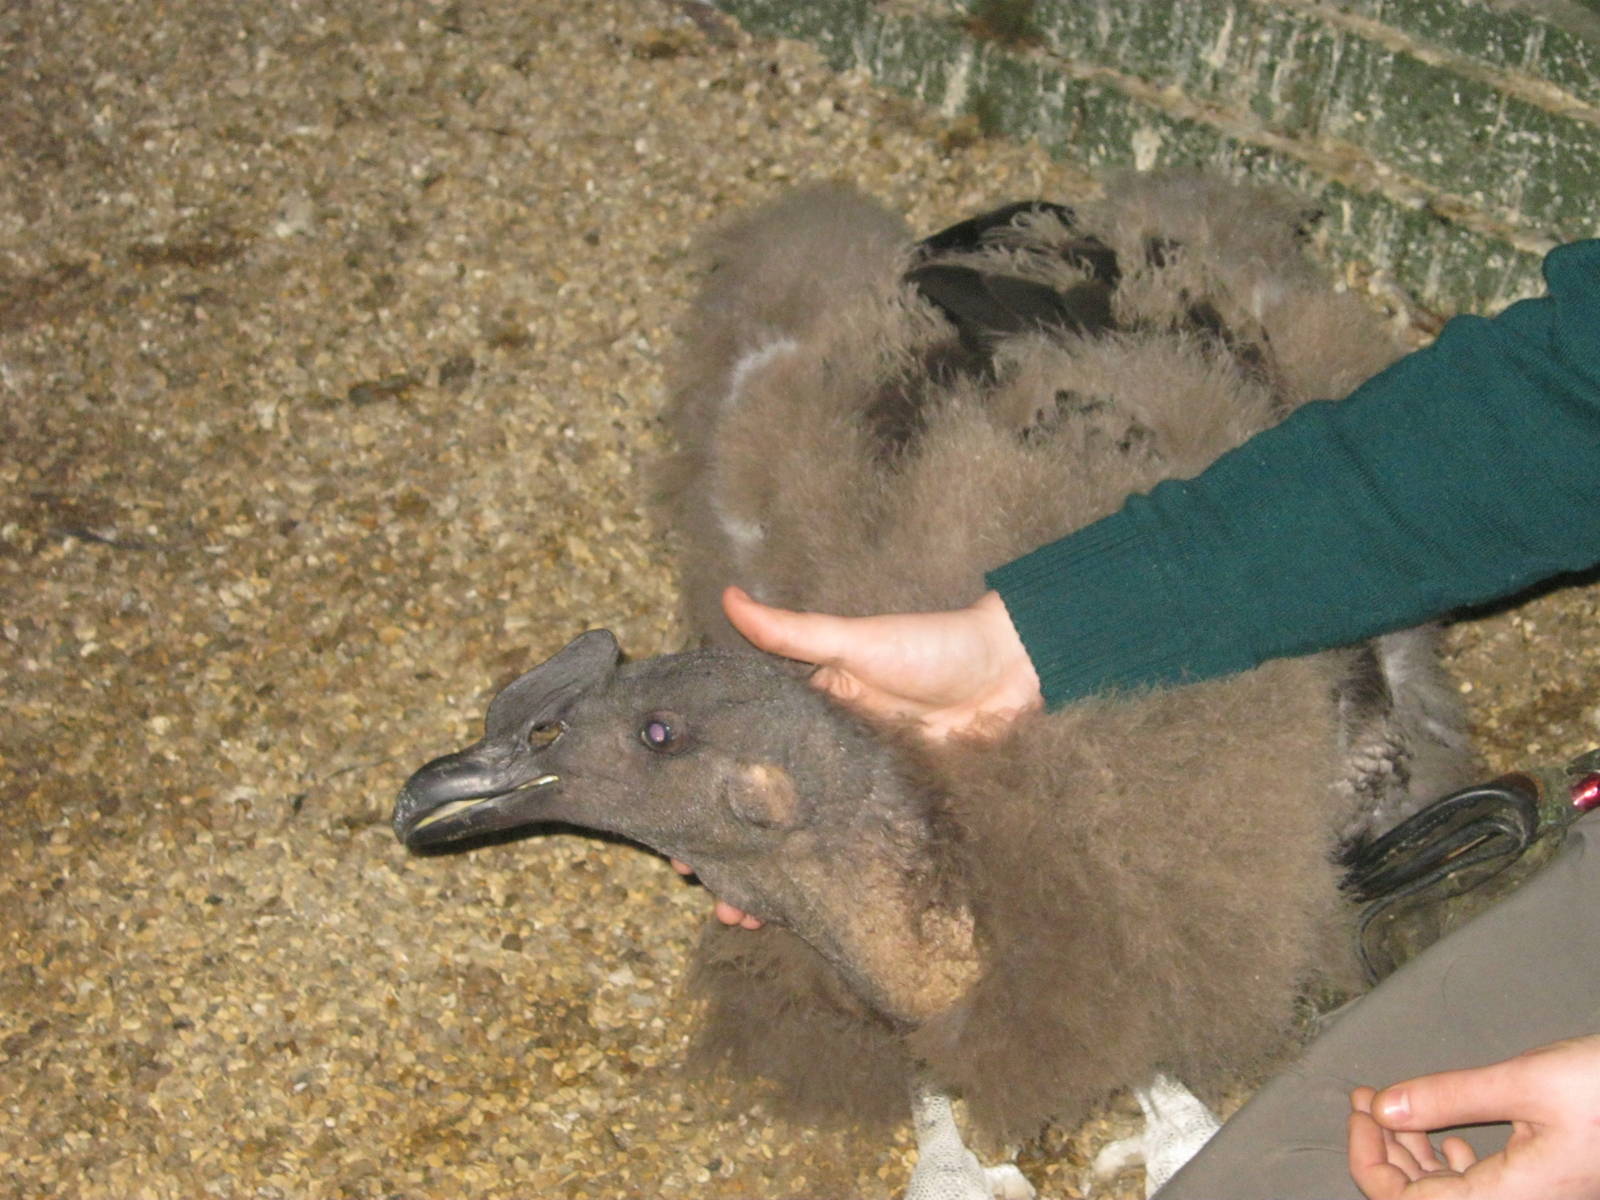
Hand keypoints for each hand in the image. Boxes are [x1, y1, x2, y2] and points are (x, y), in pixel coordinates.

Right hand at [686, 586, 1042, 930]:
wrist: (1013, 673)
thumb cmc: (933, 647)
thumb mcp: (855, 641)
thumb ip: (793, 632)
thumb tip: (729, 596)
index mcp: (809, 715)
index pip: (745, 758)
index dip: (708, 789)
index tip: (672, 822)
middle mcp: (827, 759)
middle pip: (769, 812)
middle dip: (734, 850)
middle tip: (696, 882)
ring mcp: (861, 794)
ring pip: (807, 843)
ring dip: (775, 879)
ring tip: (740, 915)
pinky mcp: (899, 818)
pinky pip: (858, 855)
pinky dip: (832, 883)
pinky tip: (806, 913)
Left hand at [1348, 1034, 1599, 1198]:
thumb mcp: (1525, 1082)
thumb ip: (1450, 1098)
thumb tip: (1382, 1109)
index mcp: (1509, 1198)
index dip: (1368, 1158)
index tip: (1358, 1107)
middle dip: (1383, 1150)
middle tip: (1364, 1097)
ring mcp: (1530, 1198)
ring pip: (1448, 1194)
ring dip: (1411, 1153)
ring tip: (1390, 1105)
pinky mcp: (1542, 1186)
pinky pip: (1478, 1188)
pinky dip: (1447, 1160)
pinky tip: (1441, 1135)